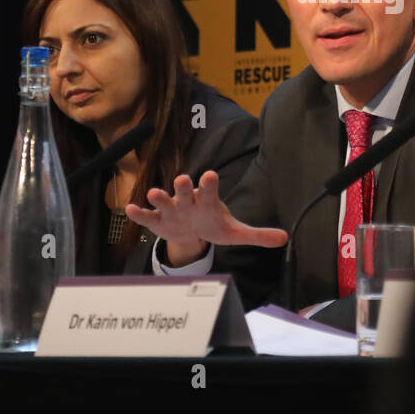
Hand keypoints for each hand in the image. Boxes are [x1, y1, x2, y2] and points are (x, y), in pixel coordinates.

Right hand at [126, 170, 287, 263]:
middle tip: (183, 179)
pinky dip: (139, 214)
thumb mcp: (234, 232)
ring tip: (153, 193)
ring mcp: (171, 210)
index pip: (211, 191)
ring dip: (159, 197)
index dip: (211, 184)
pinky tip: (129, 210)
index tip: (211, 175)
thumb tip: (285, 238)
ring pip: (164, 201)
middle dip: (184, 186)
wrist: (192, 232)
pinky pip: (146, 217)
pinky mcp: (157, 221)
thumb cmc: (212, 225)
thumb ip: (257, 234)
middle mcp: (188, 202)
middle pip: (186, 191)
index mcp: (208, 202)